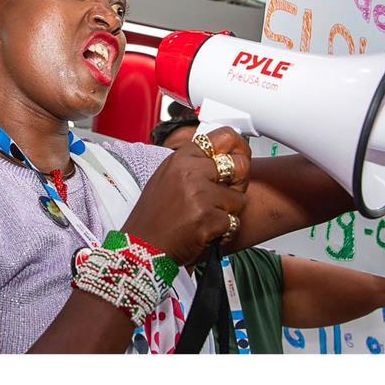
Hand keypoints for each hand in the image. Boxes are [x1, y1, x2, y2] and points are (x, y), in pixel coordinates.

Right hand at [122, 127, 249, 264]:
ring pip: (239, 198)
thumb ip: (194, 164)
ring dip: (228, 212)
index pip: (224, 137)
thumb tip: (223, 155)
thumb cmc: (154, 216)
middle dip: (239, 182)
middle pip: (240, 165)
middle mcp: (191, 171)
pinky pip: (233, 222)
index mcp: (181, 158)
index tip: (239, 156)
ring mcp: (200, 194)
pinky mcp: (208, 218)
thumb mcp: (168, 177)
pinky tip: (204, 231)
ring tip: (206, 217)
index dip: (237, 148)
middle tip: (226, 194)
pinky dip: (223, 231)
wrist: (143, 247)